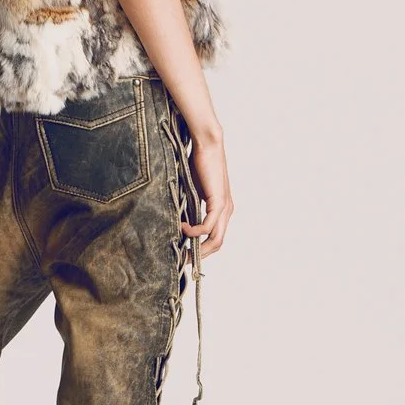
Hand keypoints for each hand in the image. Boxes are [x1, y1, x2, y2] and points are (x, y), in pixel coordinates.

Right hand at [181, 134, 232, 260]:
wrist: (207, 145)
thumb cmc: (198, 164)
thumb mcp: (192, 191)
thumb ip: (190, 207)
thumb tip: (177, 222)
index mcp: (222, 210)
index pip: (215, 239)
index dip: (201, 250)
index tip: (184, 254)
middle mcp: (227, 211)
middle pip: (217, 245)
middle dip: (199, 255)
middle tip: (181, 259)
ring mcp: (225, 208)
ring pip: (215, 240)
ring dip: (198, 248)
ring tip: (181, 248)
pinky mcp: (219, 202)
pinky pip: (208, 227)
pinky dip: (194, 231)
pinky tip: (182, 227)